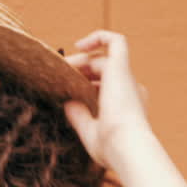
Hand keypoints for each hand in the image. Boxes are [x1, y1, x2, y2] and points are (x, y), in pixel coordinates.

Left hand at [62, 30, 151, 167]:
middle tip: (56, 78)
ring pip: (103, 58)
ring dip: (79, 61)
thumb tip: (68, 102)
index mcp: (126, 106)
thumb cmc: (112, 149)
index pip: (104, 89)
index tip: (65, 91)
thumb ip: (79, 117)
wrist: (127, 147)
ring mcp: (127, 78)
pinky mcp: (122, 67)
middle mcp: (130, 89)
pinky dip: (98, 37)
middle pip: (102, 72)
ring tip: (60, 69)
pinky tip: (79, 45)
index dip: (84, 86)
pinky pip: (115, 40)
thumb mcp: (90, 133)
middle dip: (78, 73)